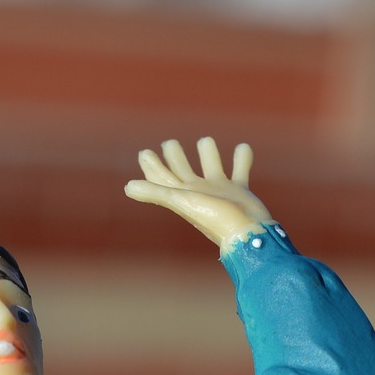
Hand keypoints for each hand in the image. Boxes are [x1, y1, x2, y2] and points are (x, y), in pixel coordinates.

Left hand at [123, 137, 274, 252]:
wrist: (247, 234)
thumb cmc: (214, 219)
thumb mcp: (181, 201)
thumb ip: (155, 192)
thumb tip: (127, 187)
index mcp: (182, 194)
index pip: (162, 177)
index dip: (151, 166)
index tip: (144, 153)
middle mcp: (199, 192)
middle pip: (183, 171)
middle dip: (175, 156)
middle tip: (169, 143)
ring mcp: (220, 191)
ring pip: (212, 167)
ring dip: (209, 154)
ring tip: (205, 140)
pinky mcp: (240, 191)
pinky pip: (240, 170)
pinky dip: (242, 159)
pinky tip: (243, 147)